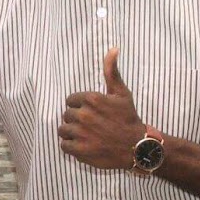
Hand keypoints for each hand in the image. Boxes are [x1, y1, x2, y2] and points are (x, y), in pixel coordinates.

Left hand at [57, 47, 145, 168]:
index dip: (79, 107)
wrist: (136, 147)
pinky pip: (64, 145)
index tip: (91, 113)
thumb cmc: (128, 118)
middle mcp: (84, 115)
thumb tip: (113, 49)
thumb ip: (111, 72)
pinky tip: (84, 145)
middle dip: (76, 120)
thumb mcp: (122, 93)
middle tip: (90, 126)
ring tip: (85, 136)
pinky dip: (71, 147)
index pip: (70, 100)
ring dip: (71, 134)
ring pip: (63, 130)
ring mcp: (81, 133)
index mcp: (91, 99)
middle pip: (66, 115)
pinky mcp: (79, 150)